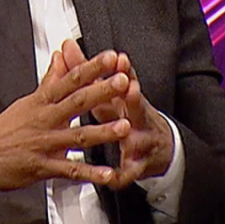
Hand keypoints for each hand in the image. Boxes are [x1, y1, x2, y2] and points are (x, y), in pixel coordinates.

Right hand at [0, 48, 133, 190]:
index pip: (71, 79)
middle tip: (122, 82)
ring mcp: (46, 143)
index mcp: (42, 101)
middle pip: (77, 102)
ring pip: (77, 136)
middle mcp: (46, 119)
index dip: (92, 68)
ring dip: (102, 132)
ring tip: (125, 127)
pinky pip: (70, 170)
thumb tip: (60, 56)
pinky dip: (90, 173)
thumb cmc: (4, 128)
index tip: (110, 58)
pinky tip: (107, 174)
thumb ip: (49, 79)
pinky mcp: (44, 166)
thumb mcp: (27, 100)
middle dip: (102, 92)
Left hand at [60, 39, 173, 188]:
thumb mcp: (108, 93)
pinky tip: (113, 177)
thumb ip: (86, 70)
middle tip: (129, 87)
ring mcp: (140, 141)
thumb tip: (66, 46)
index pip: (125, 80)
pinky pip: (129, 171)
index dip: (122, 69)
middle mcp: (136, 117)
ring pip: (136, 137)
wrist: (157, 147)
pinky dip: (121, 174)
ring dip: (130, 134)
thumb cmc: (126, 115)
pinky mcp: (138, 165)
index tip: (119, 58)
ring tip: (124, 131)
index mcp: (125, 98)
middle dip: (132, 96)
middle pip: (136, 104)